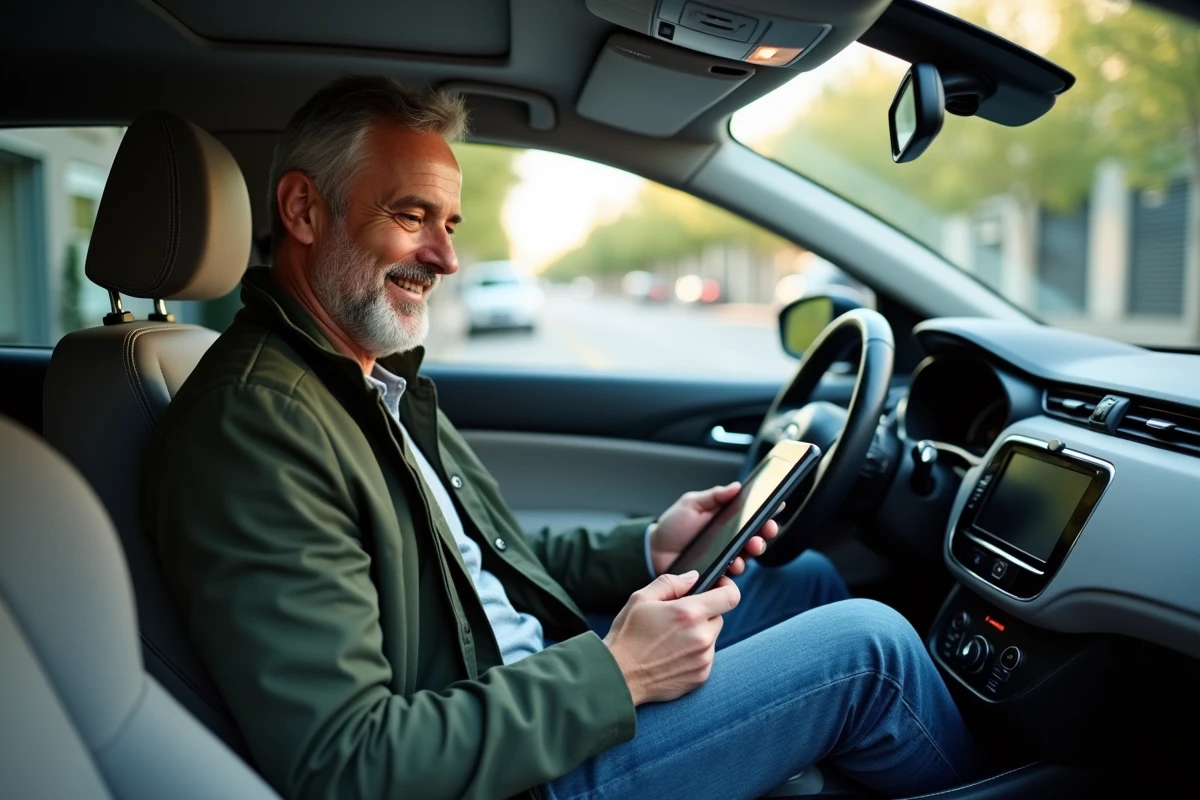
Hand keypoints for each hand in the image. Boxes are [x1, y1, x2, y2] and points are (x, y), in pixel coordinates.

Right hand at [603, 571, 740, 704]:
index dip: (727, 588)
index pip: (730, 596)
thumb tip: (693, 577)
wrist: (619, 676)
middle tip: (677, 619)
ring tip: (670, 640)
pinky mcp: (701, 676)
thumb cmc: (627, 636)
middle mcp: (702, 637)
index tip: (718, 587)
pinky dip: (694, 654)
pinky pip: (706, 657)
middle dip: (703, 614)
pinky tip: (671, 656)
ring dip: (698, 635)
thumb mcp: (641, 598)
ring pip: (711, 638)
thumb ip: (671, 582)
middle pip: (718, 617)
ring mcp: (703, 659)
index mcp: (689, 613)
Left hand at [649, 483, 780, 576]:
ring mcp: (725, 557)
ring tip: (751, 547)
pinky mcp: (717, 573)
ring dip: (753, 551)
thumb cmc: (673, 526)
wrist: (653, 551)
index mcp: (726, 520)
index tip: (777, 507)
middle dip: (766, 532)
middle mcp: (730, 539)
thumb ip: (713, 496)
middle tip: (767, 530)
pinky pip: (732, 574)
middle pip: (756, 536)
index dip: (767, 512)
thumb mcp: (691, 504)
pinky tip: (734, 565)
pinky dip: (736, 569)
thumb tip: (736, 486)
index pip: (752, 515)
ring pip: (748, 555)